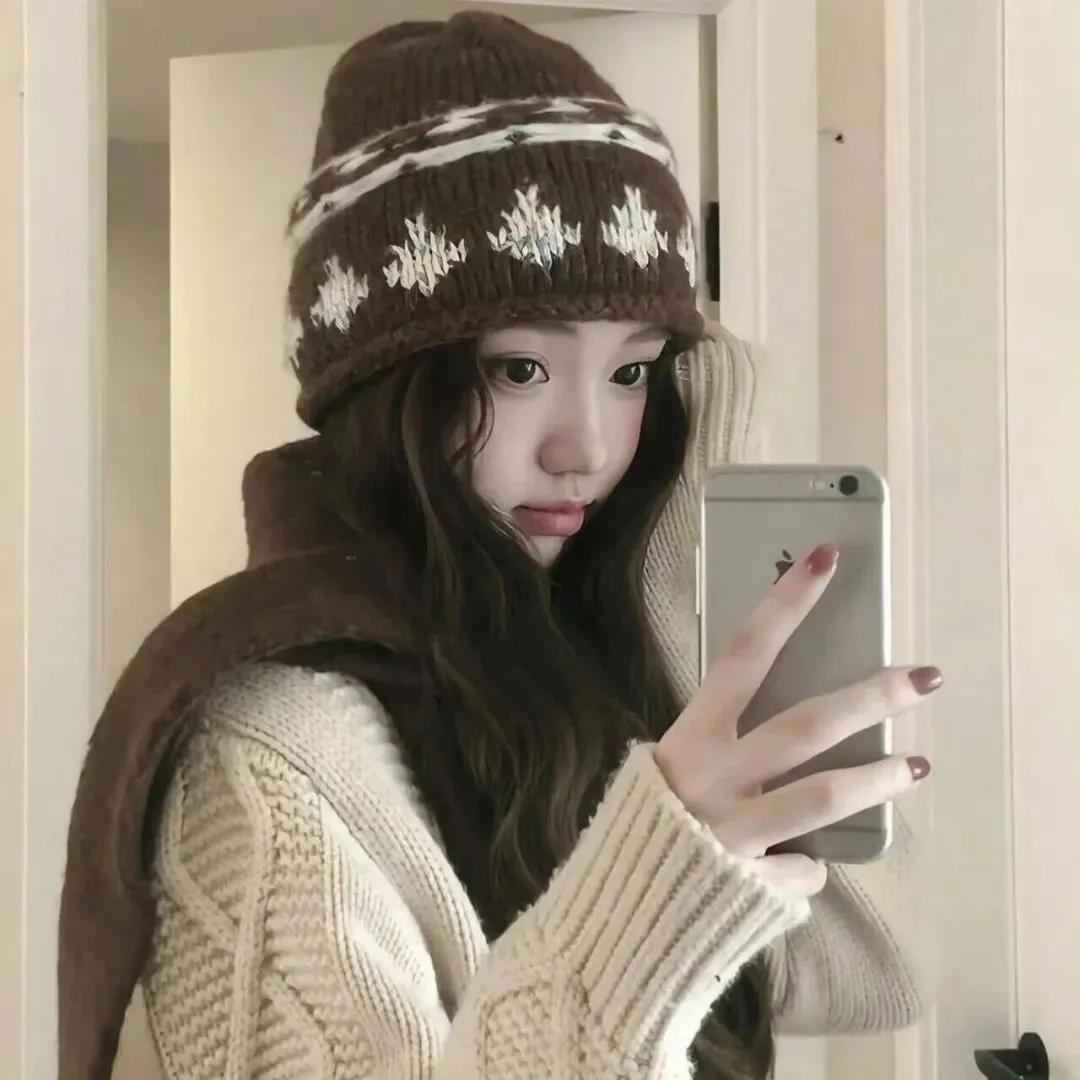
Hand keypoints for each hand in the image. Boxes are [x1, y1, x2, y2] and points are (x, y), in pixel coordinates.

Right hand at [655, 542, 938, 896]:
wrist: (615, 907)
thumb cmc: (644, 823)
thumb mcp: (673, 766)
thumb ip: (721, 744)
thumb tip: (788, 730)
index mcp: (690, 735)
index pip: (744, 653)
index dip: (786, 604)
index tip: (827, 559)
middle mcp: (714, 774)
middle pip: (806, 723)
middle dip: (870, 696)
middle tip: (925, 677)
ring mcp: (736, 828)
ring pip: (823, 795)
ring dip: (876, 776)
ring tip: (917, 764)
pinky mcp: (752, 880)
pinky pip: (800, 866)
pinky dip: (807, 865)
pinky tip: (805, 866)